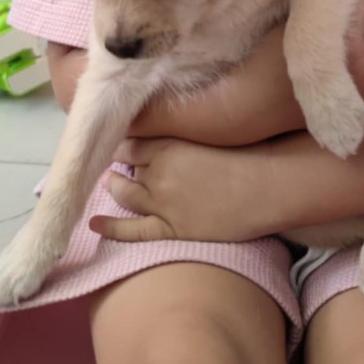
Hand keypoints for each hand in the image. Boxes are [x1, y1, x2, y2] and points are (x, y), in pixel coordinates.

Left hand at [89, 137, 268, 243]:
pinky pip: (133, 230)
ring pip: (126, 195)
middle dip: (118, 165)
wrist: (268, 187)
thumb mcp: (210, 132)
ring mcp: (163, 203)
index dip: (124, 144)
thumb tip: (166, 132)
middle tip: (115, 163)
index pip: (132, 142)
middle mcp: (159, 172)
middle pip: (126, 167)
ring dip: (116, 188)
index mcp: (169, 145)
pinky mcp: (172, 228)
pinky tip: (96, 224)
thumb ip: (183, 133)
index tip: (119, 142)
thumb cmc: (249, 154)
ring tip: (111, 182)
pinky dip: (112, 227)